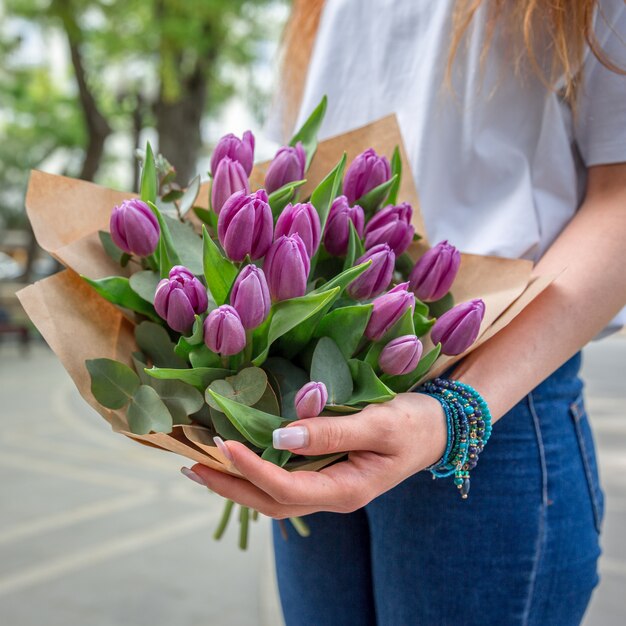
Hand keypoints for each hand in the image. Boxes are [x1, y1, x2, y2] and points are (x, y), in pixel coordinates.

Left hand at [185, 393, 446, 518]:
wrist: (439, 428)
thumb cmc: (414, 423)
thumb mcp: (379, 424)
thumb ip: (332, 431)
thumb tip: (281, 434)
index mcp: (346, 489)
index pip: (287, 488)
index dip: (253, 469)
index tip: (223, 445)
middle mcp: (332, 494)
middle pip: (271, 502)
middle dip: (230, 487)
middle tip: (192, 465)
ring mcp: (328, 485)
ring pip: (274, 494)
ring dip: (237, 482)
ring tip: (202, 464)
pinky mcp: (327, 471)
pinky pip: (284, 478)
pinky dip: (256, 470)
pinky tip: (238, 457)